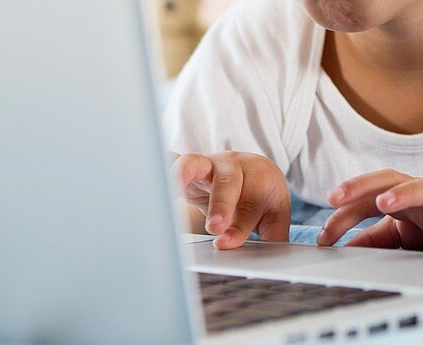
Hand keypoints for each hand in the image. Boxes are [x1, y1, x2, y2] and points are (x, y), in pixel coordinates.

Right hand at [170, 151, 290, 249]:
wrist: (254, 166)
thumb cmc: (262, 194)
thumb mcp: (275, 213)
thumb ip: (273, 235)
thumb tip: (271, 261)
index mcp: (260, 177)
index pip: (250, 204)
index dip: (238, 227)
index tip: (224, 244)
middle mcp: (234, 166)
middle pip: (228, 182)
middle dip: (220, 204)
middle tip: (214, 227)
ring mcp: (208, 163)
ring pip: (195, 163)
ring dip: (184, 178)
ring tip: (174, 192)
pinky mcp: (188, 165)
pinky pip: (172, 161)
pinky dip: (161, 167)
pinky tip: (147, 175)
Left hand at [316, 169, 422, 256]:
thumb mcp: (404, 235)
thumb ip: (375, 239)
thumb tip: (343, 246)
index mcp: (403, 198)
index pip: (368, 196)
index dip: (344, 212)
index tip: (323, 236)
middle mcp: (421, 196)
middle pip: (389, 180)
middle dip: (361, 186)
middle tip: (335, 197)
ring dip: (404, 193)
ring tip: (384, 203)